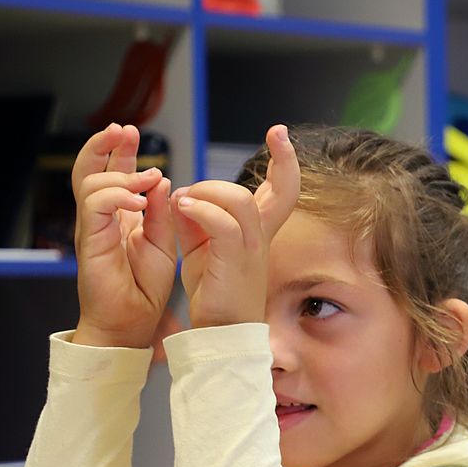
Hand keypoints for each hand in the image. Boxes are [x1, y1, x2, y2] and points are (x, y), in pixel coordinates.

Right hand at [71, 124, 177, 348]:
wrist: (132, 322)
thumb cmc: (145, 286)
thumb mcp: (162, 241)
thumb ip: (160, 211)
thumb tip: (160, 179)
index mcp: (118, 216)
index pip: (111, 174)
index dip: (119, 151)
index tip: (132, 133)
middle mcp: (100, 218)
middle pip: (89, 170)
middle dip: (106, 146)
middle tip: (124, 130)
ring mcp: (91, 228)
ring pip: (90, 183)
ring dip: (122, 174)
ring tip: (149, 178)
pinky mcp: (89, 240)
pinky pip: (95, 206)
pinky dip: (118, 196)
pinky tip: (140, 200)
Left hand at [173, 125, 299, 329]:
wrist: (221, 332)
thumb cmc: (215, 293)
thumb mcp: (204, 248)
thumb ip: (196, 219)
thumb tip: (183, 194)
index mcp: (258, 232)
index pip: (282, 192)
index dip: (286, 162)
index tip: (281, 135)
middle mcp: (262, 236)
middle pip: (284, 191)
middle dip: (285, 158)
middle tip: (277, 134)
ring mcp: (251, 248)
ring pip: (240, 199)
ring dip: (208, 189)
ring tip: (185, 198)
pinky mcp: (234, 260)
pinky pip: (222, 223)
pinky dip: (200, 209)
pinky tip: (181, 207)